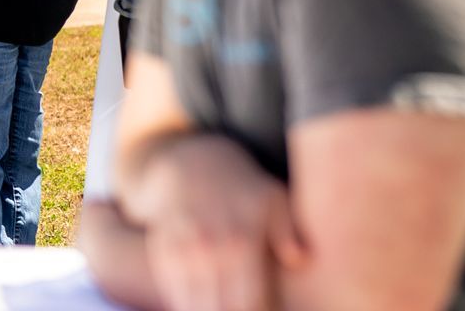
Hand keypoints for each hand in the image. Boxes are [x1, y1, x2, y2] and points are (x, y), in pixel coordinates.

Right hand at [122, 133, 303, 310]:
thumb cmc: (241, 187)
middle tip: (248, 306)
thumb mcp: (272, 198)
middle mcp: (210, 250)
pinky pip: (175, 296)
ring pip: (196, 307)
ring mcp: (182, 254)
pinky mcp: (162, 256)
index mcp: (242, 240)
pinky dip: (189, 304)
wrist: (190, 167)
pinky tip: (205, 300)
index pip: (251, 301)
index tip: (266, 309)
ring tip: (226, 302)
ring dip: (211, 309)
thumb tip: (302, 260)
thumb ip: (288, 231)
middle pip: (222, 309)